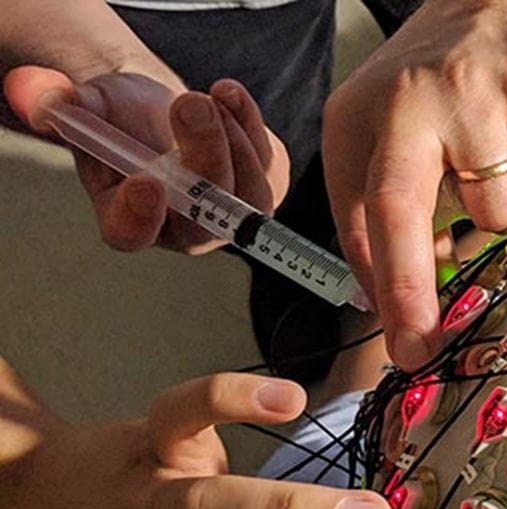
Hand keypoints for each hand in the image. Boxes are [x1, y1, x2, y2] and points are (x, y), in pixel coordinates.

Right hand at [4, 66, 287, 253]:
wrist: (155, 108)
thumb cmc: (116, 116)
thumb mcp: (86, 106)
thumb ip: (66, 106)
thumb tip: (51, 100)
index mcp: (128, 218)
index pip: (132, 232)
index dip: (140, 215)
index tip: (146, 180)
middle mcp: (183, 229)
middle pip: (205, 219)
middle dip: (205, 159)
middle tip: (190, 104)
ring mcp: (229, 215)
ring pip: (250, 196)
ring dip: (234, 140)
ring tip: (210, 95)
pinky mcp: (263, 187)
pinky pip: (271, 167)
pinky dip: (253, 127)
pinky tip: (228, 95)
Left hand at [323, 0, 506, 368]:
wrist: (497, 1)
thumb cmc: (439, 86)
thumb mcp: (381, 137)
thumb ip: (375, 215)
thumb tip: (385, 302)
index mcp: (367, 121)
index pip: (369, 216)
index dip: (392, 290)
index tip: (410, 349)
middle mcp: (412, 101)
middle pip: (422, 212)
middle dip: (428, 279)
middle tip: (435, 319)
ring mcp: (477, 89)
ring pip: (506, 206)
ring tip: (504, 166)